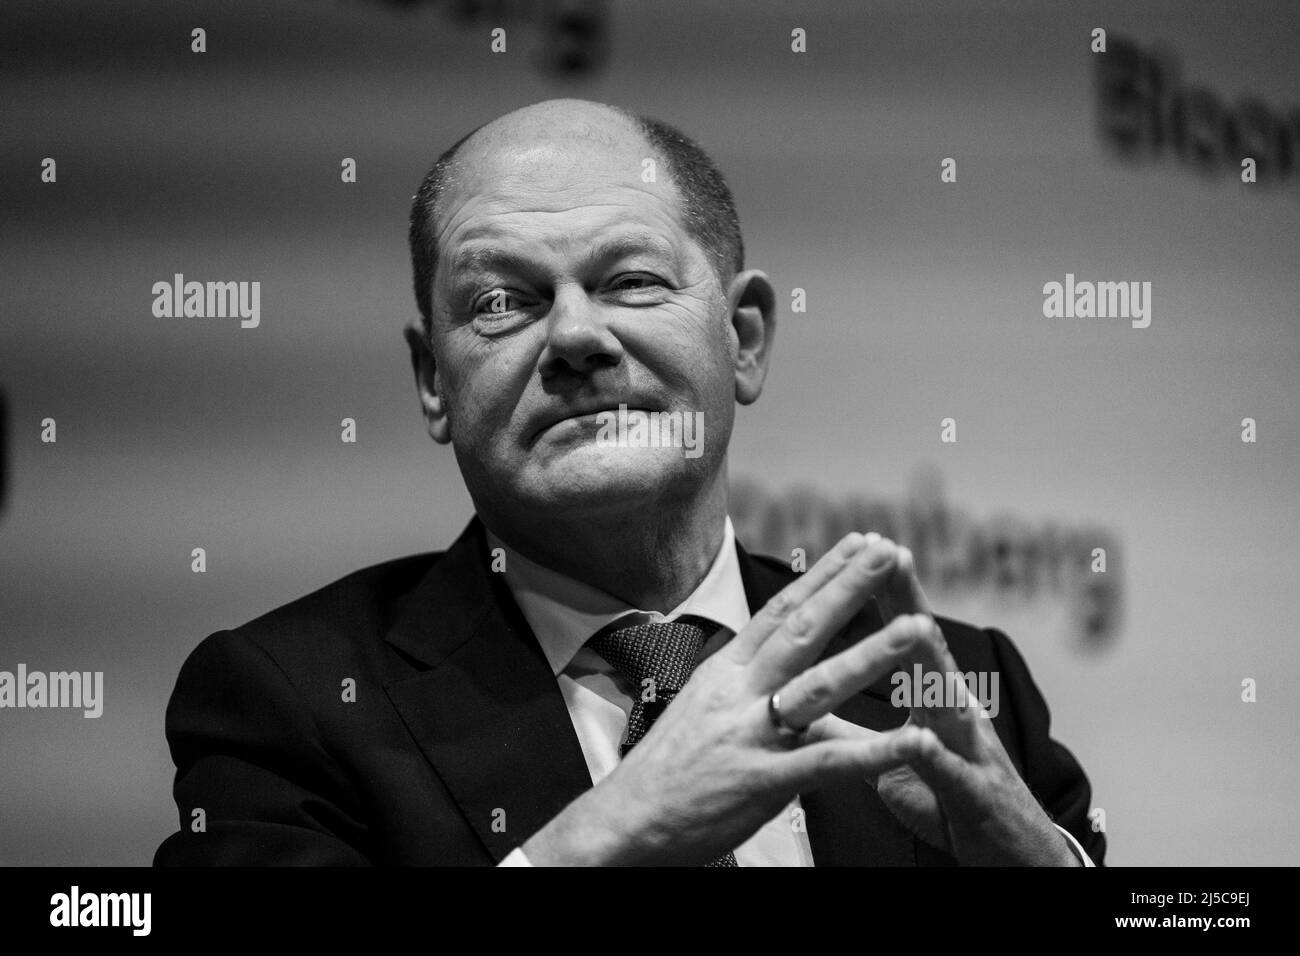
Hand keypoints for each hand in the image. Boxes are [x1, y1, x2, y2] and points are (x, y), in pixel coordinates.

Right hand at [522, 532, 935, 864]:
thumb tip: (775, 656)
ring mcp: (751, 734)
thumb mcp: (704, 706)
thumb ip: (745, 681)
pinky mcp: (762, 781)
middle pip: (802, 629)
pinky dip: (872, 753)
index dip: (822, 574)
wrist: (624, 821)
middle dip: (848, 587)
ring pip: (819, 686)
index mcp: (727, 671)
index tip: (857, 544)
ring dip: (872, 654)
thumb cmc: (667, 768)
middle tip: (887, 551)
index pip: (781, 610)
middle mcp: (739, 692)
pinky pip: (826, 762)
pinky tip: (911, 742)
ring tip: (917, 626)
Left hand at [814, 545, 1080, 865]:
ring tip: (915, 625)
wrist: (1013, 860)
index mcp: (933, 702)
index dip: (883, 593)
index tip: (859, 547)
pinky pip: (952, 774)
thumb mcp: (902, 760)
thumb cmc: (955, 804)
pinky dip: (936, 756)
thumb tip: (814, 709)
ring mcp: (970, 752)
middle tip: (892, 553)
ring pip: (950, 701)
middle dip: (909, 602)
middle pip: (928, 649)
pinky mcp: (976, 797)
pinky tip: (921, 739)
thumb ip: (861, 730)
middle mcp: (955, 714)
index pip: (903, 636)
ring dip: (932, 662)